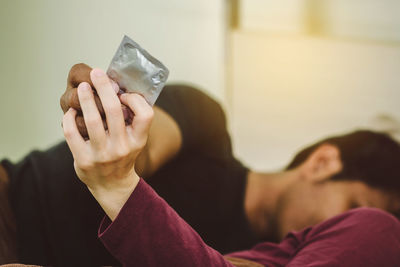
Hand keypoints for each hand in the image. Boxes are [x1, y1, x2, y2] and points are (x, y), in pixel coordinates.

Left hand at [62, 68, 152, 219]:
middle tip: (97, 73)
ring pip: (92, 120)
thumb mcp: (136, 139)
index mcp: (138, 140)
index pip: (146, 114)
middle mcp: (122, 147)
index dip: (135, 99)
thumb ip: (132, 119)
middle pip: (114, 110)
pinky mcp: (84, 160)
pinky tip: (72, 111)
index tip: (124, 94)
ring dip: (85, 99)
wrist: (112, 184)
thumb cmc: (123, 154)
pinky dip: (70, 118)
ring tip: (82, 87)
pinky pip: (72, 133)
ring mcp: (102, 155)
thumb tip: (117, 88)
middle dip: (104, 87)